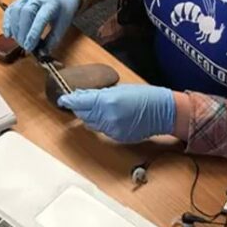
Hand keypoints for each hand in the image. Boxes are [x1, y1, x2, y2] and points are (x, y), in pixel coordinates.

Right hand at [2, 0, 79, 52]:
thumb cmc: (62, 12)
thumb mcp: (62, 26)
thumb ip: (52, 41)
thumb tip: (41, 54)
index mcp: (51, 3)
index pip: (40, 18)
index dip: (33, 33)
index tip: (28, 47)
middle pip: (25, 12)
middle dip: (22, 32)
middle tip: (24, 46)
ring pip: (15, 10)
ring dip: (14, 28)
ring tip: (18, 41)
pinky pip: (10, 10)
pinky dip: (7, 23)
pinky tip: (9, 34)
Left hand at [57, 85, 175, 142]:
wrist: (163, 112)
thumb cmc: (146, 96)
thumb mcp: (120, 89)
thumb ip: (99, 94)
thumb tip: (83, 95)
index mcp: (108, 101)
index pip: (81, 102)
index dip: (70, 100)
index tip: (63, 98)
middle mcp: (108, 117)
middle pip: (83, 114)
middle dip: (79, 107)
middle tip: (78, 100)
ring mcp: (112, 129)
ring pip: (91, 124)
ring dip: (89, 116)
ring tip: (95, 107)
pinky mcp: (116, 137)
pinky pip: (102, 130)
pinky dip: (100, 123)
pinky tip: (107, 116)